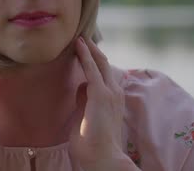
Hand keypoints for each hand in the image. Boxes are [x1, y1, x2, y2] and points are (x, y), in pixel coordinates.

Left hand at [69, 37, 137, 169]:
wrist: (102, 157)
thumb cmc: (92, 143)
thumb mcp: (87, 116)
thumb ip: (85, 100)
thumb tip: (80, 86)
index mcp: (113, 99)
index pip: (104, 73)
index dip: (95, 60)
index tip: (86, 48)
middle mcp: (115, 92)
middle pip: (104, 64)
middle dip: (93, 49)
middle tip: (82, 36)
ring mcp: (109, 92)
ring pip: (99, 62)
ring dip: (89, 48)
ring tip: (78, 36)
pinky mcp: (100, 94)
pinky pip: (91, 68)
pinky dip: (85, 54)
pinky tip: (78, 44)